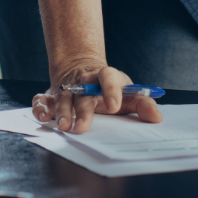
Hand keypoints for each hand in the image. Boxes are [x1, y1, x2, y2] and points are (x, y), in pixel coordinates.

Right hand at [32, 61, 162, 133]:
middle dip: (83, 111)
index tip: (114, 106)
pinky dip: (40, 108)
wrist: (82, 70)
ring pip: (62, 97)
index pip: (108, 77)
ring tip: (64, 126)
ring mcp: (66, 88)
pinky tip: (43, 118)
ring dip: (61, 111)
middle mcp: (83, 81)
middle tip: (83, 127)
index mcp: (104, 77)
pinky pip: (41, 100)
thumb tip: (157, 117)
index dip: (111, 90)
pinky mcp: (51, 96)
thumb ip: (143, 103)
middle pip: (83, 93)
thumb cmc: (109, 88)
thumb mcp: (127, 93)